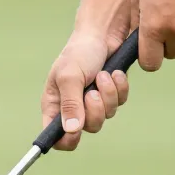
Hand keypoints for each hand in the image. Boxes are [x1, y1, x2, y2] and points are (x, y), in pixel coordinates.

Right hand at [41, 29, 130, 150]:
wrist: (103, 33)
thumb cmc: (79, 52)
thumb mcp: (70, 76)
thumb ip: (70, 104)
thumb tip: (71, 130)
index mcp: (55, 104)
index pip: (55, 136)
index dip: (65, 140)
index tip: (76, 133)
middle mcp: (73, 106)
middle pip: (87, 128)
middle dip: (94, 111)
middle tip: (93, 93)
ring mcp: (93, 101)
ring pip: (106, 116)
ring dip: (108, 95)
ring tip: (103, 75)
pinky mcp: (111, 94)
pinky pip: (119, 103)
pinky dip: (119, 88)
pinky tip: (114, 73)